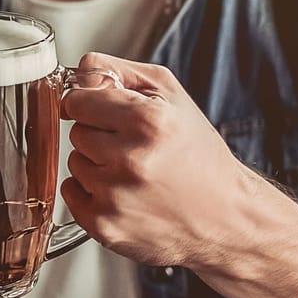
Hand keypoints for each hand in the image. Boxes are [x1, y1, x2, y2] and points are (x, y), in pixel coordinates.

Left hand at [60, 53, 275, 270]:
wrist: (226, 218)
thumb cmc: (200, 156)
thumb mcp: (171, 95)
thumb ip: (118, 71)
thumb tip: (79, 73)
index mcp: (148, 121)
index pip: (77, 100)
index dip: (92, 105)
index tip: (108, 113)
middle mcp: (130, 159)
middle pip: (77, 132)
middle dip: (100, 136)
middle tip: (136, 148)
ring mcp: (115, 196)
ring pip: (74, 163)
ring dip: (96, 165)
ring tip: (135, 173)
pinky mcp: (105, 225)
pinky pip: (71, 194)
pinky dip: (90, 193)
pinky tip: (124, 193)